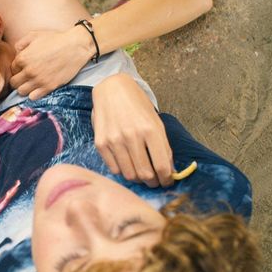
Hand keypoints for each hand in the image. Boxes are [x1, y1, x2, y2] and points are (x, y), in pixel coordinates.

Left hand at [10, 27, 94, 99]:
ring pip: (21, 92)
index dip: (17, 68)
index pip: (12, 69)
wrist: (75, 46)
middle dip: (18, 80)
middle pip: (14, 83)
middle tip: (25, 77)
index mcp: (23, 58)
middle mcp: (28, 71)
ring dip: (24, 88)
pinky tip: (38, 88)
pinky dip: (33, 94)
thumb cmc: (56, 39)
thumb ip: (21, 43)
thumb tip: (16, 52)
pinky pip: (33, 97)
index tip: (24, 67)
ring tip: (31, 83)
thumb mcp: (35, 35)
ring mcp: (38, 80)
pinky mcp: (48, 87)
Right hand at [91, 73, 172, 187]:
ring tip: (141, 174)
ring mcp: (114, 140)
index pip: (162, 166)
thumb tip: (170, 171)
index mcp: (150, 130)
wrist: (111, 90)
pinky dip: (123, 171)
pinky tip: (127, 164)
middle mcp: (132, 136)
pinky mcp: (101, 143)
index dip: (167, 179)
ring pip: (129, 175)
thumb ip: (163, 147)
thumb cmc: (137, 105)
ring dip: (138, 178)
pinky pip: (114, 169)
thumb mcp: (156, 122)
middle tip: (154, 181)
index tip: (167, 181)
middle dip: (153, 182)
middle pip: (145, 174)